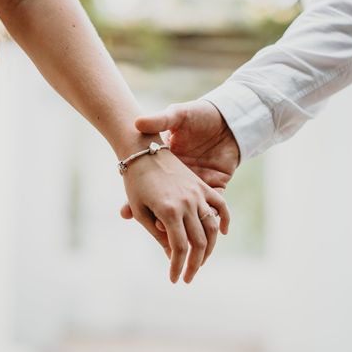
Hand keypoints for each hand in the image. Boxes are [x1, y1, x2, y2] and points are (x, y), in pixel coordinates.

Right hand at [121, 100, 239, 233]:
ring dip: (182, 228)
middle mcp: (181, 182)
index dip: (135, 202)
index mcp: (168, 166)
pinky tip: (197, 228)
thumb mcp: (175, 115)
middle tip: (146, 227)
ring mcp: (199, 187)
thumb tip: (137, 122)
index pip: (147, 190)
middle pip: (166, 208)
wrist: (225, 117)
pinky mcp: (215, 186)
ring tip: (171, 237)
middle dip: (155, 221)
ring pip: (188, 213)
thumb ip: (159, 120)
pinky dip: (207, 219)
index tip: (127, 211)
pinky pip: (212, 209)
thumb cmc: (197, 114)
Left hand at [122, 148, 229, 283]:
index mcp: (169, 211)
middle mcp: (187, 203)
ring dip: (209, 249)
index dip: (177, 266)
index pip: (178, 248)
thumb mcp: (141, 211)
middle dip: (194, 264)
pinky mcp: (202, 186)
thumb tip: (172, 256)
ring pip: (211, 228)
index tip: (174, 280)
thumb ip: (158, 234)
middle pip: (198, 242)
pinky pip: (220, 205)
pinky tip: (223, 233)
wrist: (143, 151)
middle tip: (187, 277)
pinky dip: (224, 220)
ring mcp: (197, 194)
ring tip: (200, 262)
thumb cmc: (135, 182)